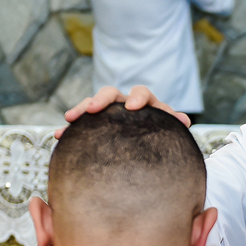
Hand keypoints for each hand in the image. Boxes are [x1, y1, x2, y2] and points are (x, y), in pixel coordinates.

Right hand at [57, 86, 190, 137]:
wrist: (151, 152)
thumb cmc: (163, 140)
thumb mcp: (169, 133)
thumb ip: (173, 126)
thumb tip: (185, 121)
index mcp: (146, 105)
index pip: (141, 93)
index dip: (137, 97)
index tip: (132, 106)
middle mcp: (124, 104)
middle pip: (111, 94)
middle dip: (101, 100)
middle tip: (93, 109)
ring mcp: (108, 114)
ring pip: (91, 106)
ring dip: (80, 110)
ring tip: (69, 120)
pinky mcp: (95, 125)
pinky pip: (81, 124)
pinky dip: (70, 129)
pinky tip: (60, 136)